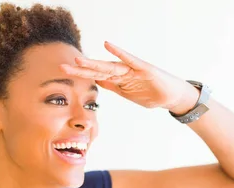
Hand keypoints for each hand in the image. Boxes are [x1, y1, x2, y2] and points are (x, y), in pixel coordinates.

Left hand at [60, 41, 198, 112]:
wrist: (171, 97)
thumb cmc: (150, 93)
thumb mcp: (126, 93)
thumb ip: (112, 86)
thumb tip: (96, 81)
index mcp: (117, 80)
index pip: (95, 76)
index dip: (80, 74)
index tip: (63, 71)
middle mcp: (122, 72)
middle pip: (98, 70)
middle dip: (80, 70)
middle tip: (63, 67)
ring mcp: (132, 70)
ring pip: (109, 66)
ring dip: (94, 64)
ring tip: (79, 60)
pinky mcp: (144, 69)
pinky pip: (129, 60)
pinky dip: (119, 53)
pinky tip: (107, 45)